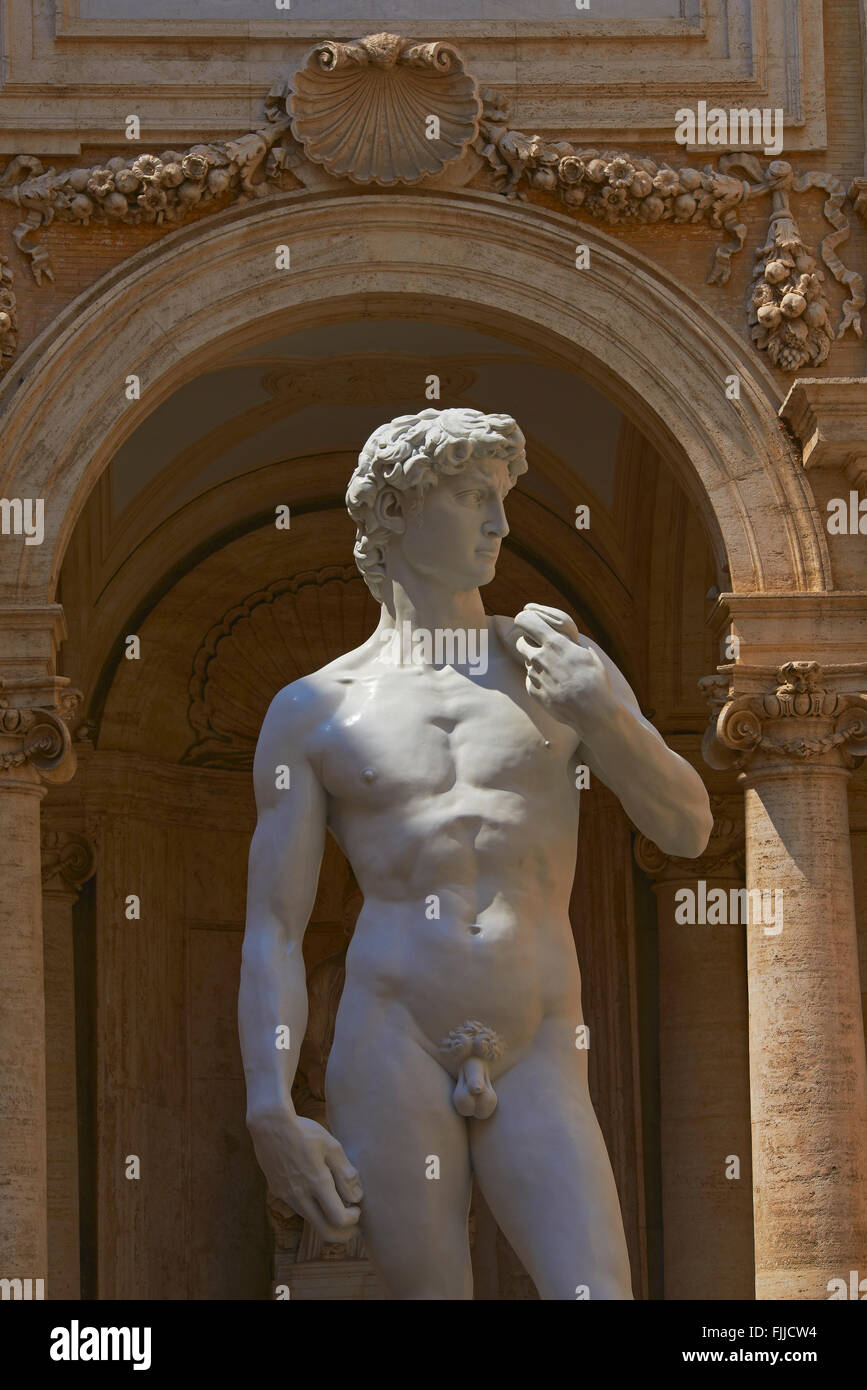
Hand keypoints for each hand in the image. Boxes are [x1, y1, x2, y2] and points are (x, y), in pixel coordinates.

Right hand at [248, 1112, 362, 1242]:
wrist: (270, 1125)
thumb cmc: (305, 1132)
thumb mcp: (331, 1146)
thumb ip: (346, 1173)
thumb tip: (357, 1197)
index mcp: (317, 1182)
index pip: (339, 1219)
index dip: (353, 1220)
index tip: (357, 1208)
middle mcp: (300, 1195)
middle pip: (325, 1232)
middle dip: (344, 1234)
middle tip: (355, 1225)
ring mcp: (287, 1196)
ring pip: (311, 1221)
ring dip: (328, 1221)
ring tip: (339, 1205)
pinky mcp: (278, 1193)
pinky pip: (300, 1209)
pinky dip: (313, 1209)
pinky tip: (318, 1193)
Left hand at [507, 604, 616, 732]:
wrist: (592, 712)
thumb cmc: (595, 681)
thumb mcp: (589, 655)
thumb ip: (572, 645)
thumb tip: (570, 642)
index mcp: (554, 643)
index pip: (526, 620)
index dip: (524, 619)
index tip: (526, 621)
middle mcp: (540, 657)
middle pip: (520, 642)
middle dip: (528, 643)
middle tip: (541, 649)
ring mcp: (534, 675)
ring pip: (527, 663)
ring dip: (536, 664)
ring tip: (555, 673)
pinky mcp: (532, 692)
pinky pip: (530, 680)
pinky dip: (538, 681)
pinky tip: (554, 687)